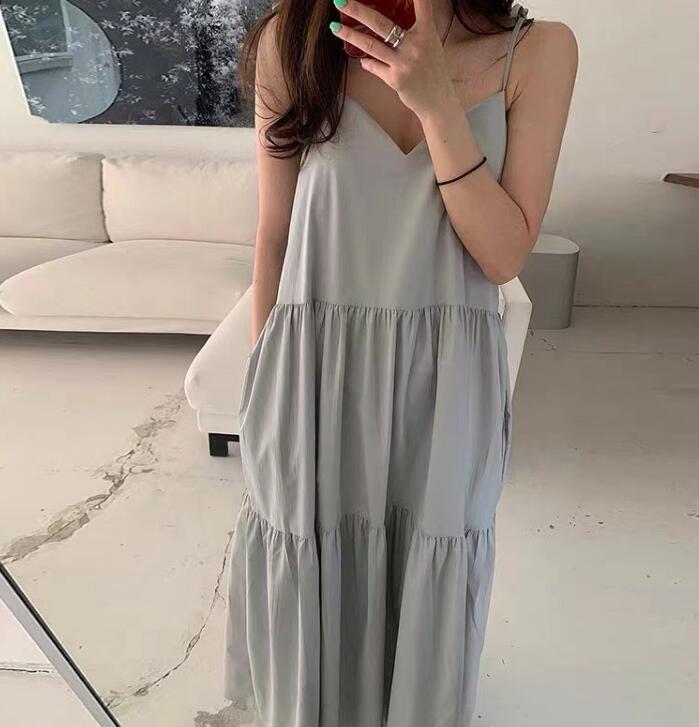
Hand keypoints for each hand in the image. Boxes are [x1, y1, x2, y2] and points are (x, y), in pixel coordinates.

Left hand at [329, 0, 455, 118]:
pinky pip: (374, 66)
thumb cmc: (433, 69)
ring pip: (371, 45)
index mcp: (426, 32)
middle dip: (357, 10)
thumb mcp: (430, 43)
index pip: (421, 4)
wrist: (437, 100)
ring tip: (334, 27)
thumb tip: (391, 19)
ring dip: (350, 35)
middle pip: (380, 23)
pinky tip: (363, 60)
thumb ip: (416, 29)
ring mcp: (403, 63)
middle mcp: (415, 45)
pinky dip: (367, 62)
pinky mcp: (395, 79)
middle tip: (340, 0)